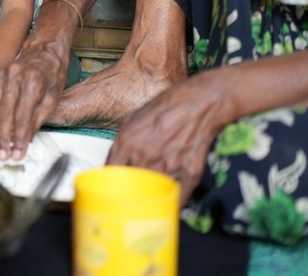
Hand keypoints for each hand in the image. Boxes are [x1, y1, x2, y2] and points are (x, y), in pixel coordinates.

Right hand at [0, 45, 67, 160]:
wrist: (44, 51)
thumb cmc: (53, 75)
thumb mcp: (53, 98)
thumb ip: (38, 118)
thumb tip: (25, 140)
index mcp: (33, 81)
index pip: (23, 115)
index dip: (19, 137)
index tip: (18, 153)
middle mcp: (14, 77)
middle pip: (4, 113)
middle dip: (3, 138)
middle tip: (3, 157)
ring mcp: (3, 76)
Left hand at [108, 72, 225, 204]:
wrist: (198, 103)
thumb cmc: (165, 108)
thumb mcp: (132, 119)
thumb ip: (121, 143)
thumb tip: (114, 164)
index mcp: (128, 142)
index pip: (110, 173)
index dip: (109, 182)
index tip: (111, 187)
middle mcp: (146, 156)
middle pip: (130, 187)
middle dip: (128, 192)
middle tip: (129, 195)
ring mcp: (169, 166)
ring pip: (154, 193)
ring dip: (151, 196)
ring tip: (149, 197)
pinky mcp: (190, 173)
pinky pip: (179, 197)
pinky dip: (173, 202)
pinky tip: (169, 203)